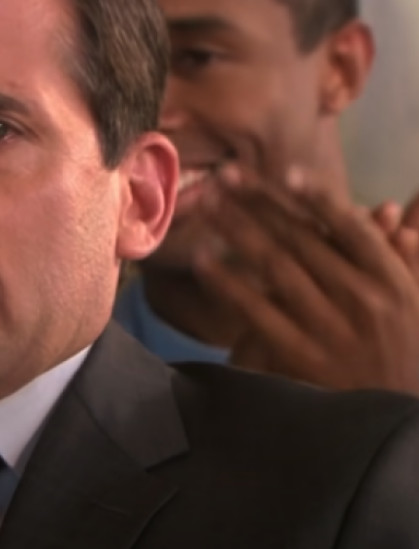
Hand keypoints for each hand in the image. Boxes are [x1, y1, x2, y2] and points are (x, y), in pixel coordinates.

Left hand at [193, 165, 418, 394]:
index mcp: (393, 281)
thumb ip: (403, 256)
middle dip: (259, 202)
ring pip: (276, 267)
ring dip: (237, 230)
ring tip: (207, 203)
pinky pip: (257, 312)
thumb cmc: (408, 354)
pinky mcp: (302, 356)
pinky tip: (202, 260)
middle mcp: (362, 299)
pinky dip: (229, 283)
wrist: (402, 428)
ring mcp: (331, 328)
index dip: (318, 198)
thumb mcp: (418, 303)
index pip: (351, 228)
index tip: (287, 172)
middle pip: (303, 238)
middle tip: (225, 175)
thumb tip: (386, 207)